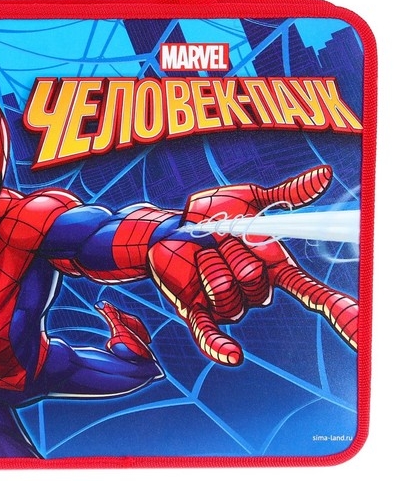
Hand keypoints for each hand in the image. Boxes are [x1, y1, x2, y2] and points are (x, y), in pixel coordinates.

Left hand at [148, 166, 357, 364]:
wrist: (171, 225)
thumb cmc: (214, 213)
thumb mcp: (249, 199)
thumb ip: (287, 194)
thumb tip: (326, 175)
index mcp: (273, 267)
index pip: (311, 293)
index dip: (336, 311)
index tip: (359, 327)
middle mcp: (254, 290)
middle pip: (256, 282)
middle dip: (234, 251)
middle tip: (219, 237)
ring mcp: (226, 304)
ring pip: (227, 295)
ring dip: (210, 265)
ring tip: (202, 252)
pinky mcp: (196, 311)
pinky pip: (209, 333)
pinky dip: (220, 345)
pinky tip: (234, 355)